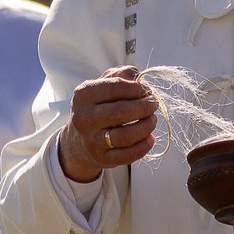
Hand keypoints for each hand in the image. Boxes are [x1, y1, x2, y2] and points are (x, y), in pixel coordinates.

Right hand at [59, 68, 158, 184]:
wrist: (80, 139)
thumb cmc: (99, 106)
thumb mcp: (104, 85)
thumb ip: (122, 75)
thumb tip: (140, 77)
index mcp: (83, 95)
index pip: (115, 86)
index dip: (137, 88)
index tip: (147, 90)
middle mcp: (83, 118)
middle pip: (120, 112)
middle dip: (144, 107)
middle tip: (154, 104)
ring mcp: (91, 141)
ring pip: (125, 136)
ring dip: (146, 127)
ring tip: (152, 120)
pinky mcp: (101, 159)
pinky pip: (127, 155)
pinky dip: (143, 146)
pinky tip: (150, 138)